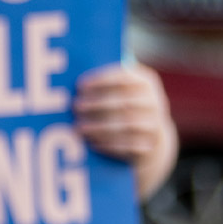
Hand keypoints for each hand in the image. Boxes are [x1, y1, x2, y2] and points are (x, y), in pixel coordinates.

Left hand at [75, 62, 175, 193]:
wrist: (148, 134)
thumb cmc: (120, 105)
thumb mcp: (117, 90)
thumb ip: (100, 83)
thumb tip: (68, 79)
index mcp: (145, 82)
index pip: (124, 77)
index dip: (101, 80)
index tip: (79, 86)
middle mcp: (155, 102)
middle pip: (125, 101)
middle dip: (98, 104)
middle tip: (75, 107)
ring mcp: (154, 124)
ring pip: (128, 125)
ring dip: (100, 127)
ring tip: (78, 128)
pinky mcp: (150, 145)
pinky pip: (131, 146)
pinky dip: (110, 145)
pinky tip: (92, 144)